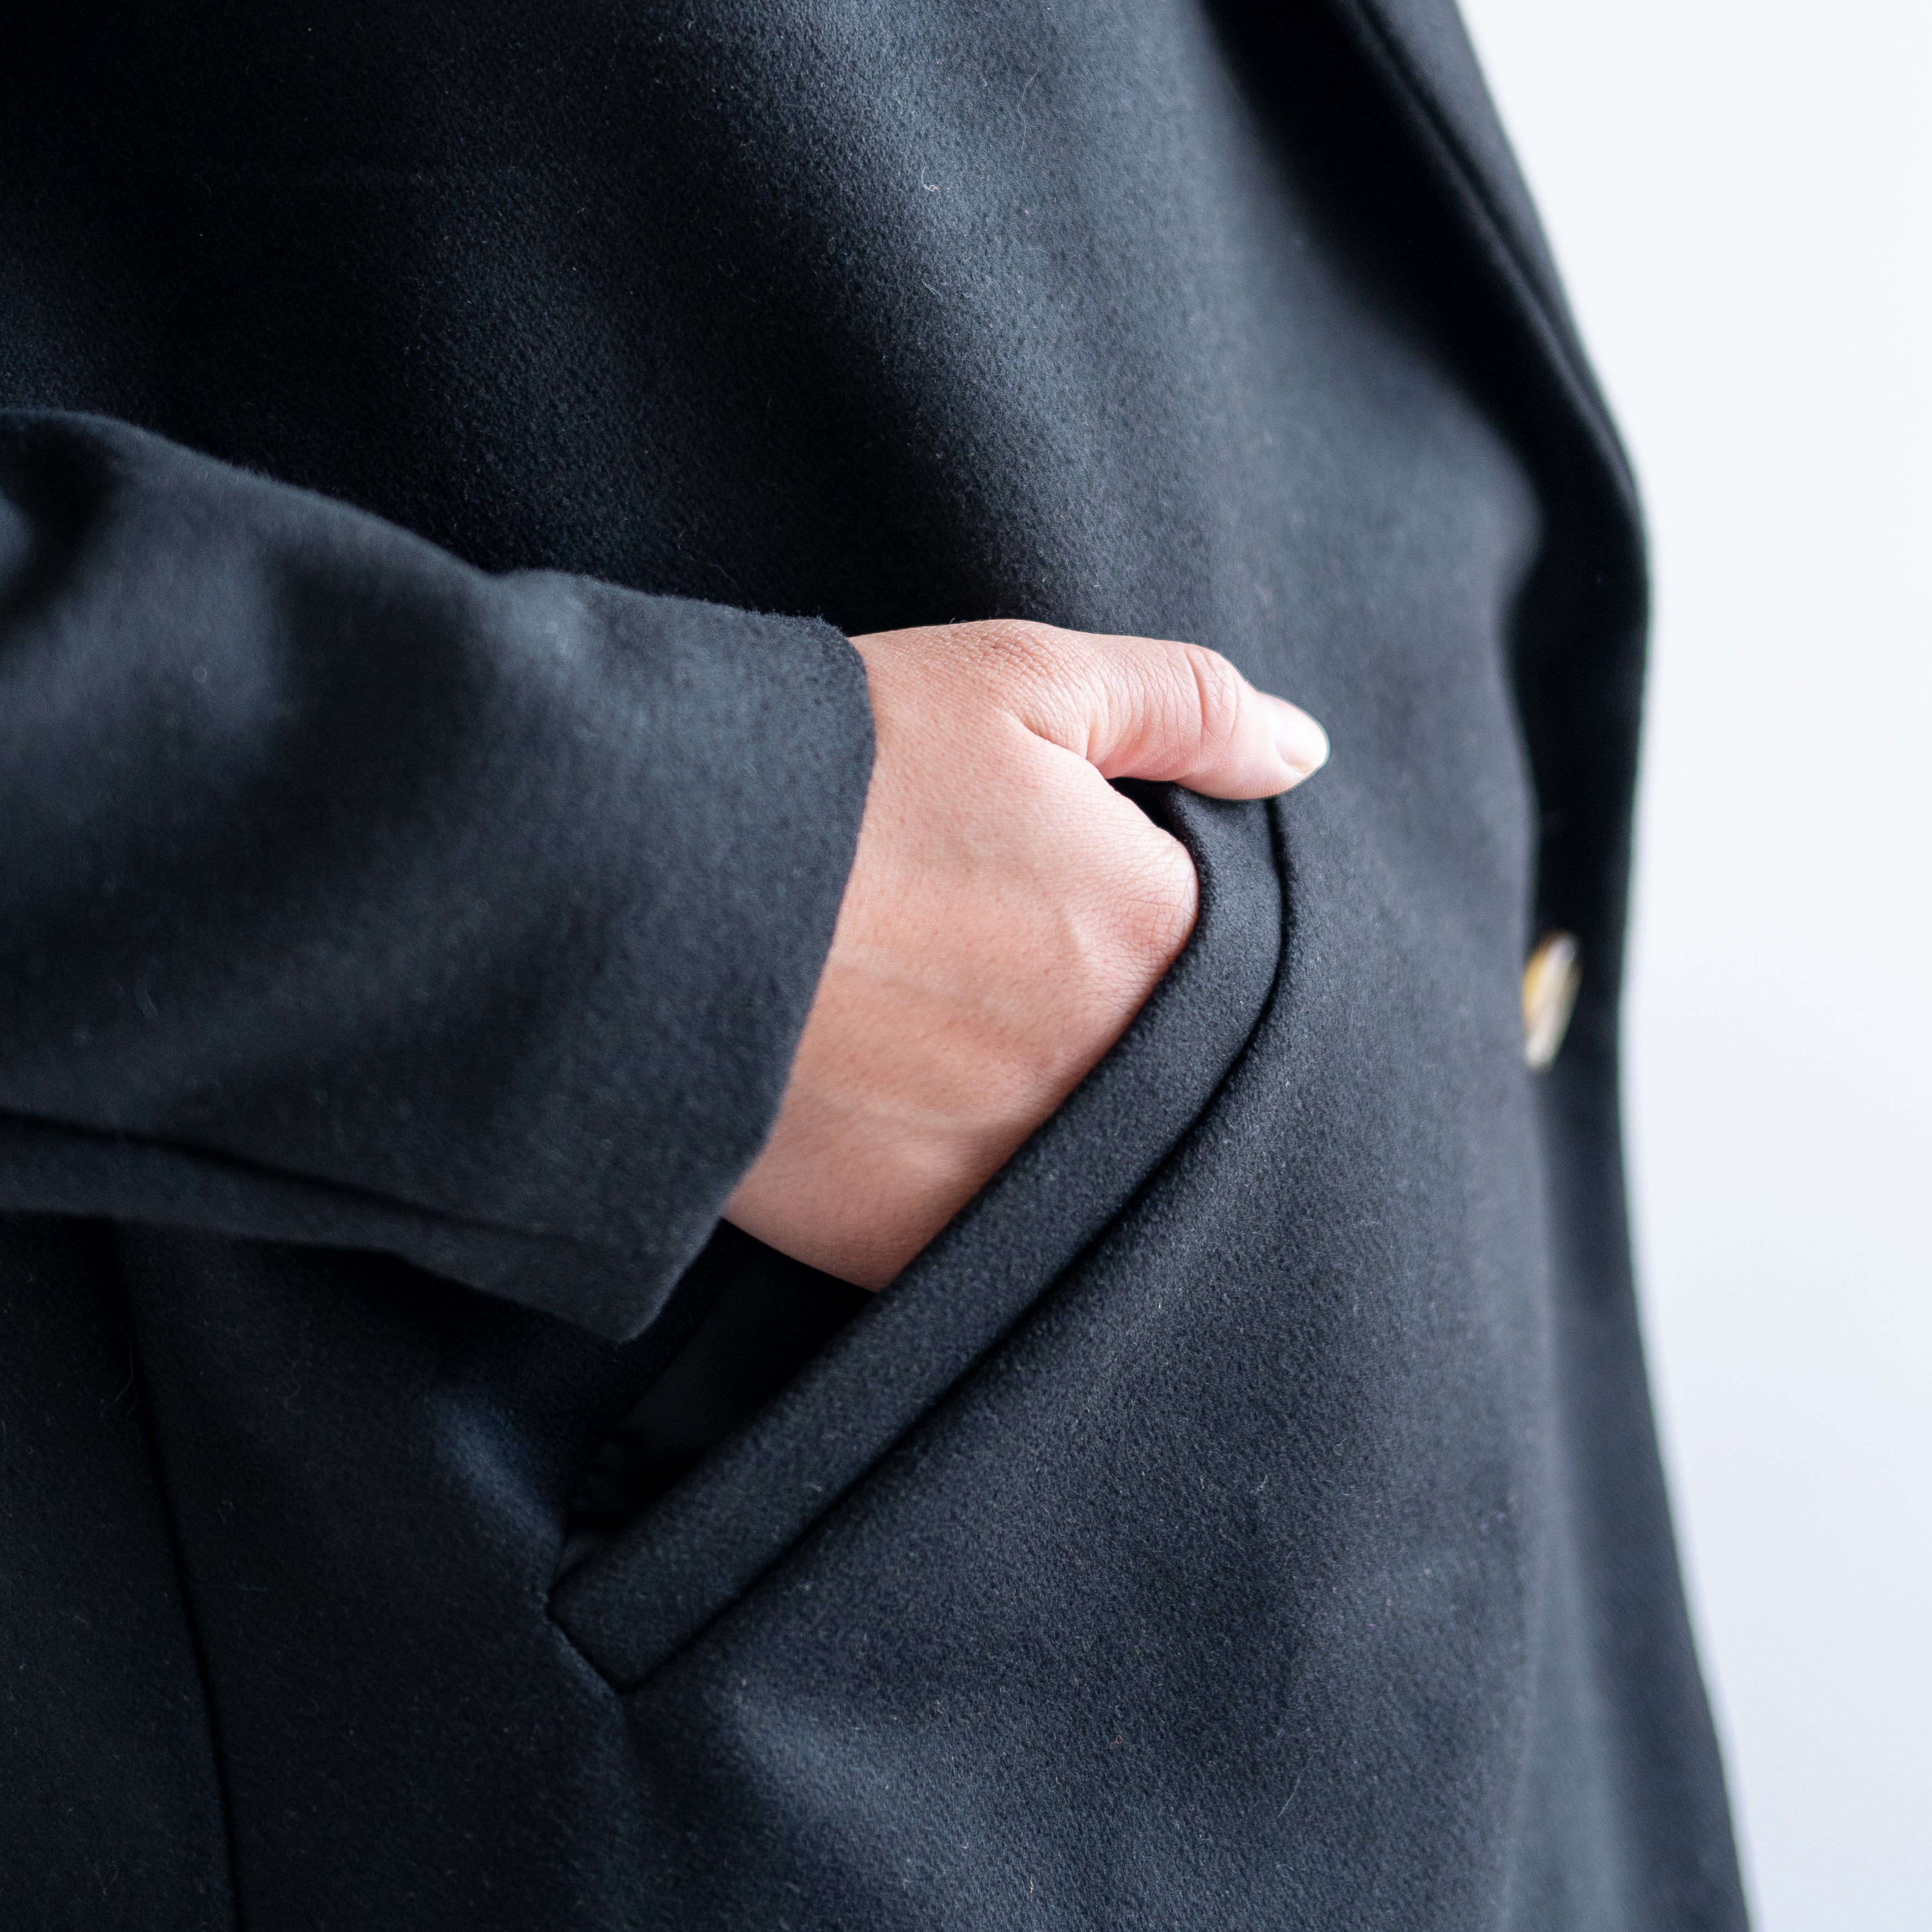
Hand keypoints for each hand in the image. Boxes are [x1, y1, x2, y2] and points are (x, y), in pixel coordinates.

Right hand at [726, 621, 1327, 1287]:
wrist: (628, 885)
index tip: (1082, 892)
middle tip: (1002, 968)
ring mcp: (1013, 1183)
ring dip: (1045, 1117)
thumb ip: (1183, 706)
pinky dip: (961, 1191)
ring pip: (1087, 1168)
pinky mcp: (910, 1254)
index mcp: (1156, 936)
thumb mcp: (1018, 677)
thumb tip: (1303, 751)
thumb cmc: (831, 766)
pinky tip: (898, 1118)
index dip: (1162, 917)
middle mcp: (1110, 1081)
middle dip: (1110, 1027)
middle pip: (1172, 1073)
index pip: (1238, 952)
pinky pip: (985, 1244)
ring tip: (947, 1040)